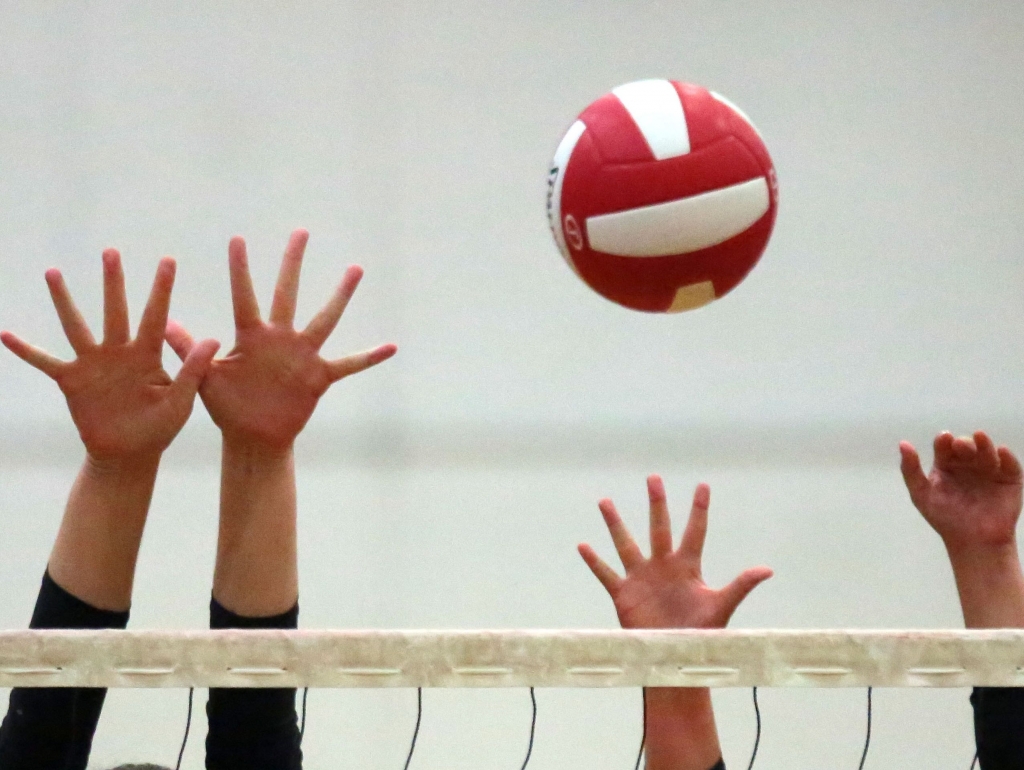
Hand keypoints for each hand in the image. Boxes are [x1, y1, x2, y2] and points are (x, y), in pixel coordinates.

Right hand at [0, 251, 218, 464]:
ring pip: (76, 325)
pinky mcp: (72, 381)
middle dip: (113, 282)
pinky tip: (6, 334)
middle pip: (115, 310)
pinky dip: (26, 350)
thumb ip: (193, 370)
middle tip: (111, 251)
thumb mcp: (181, 400)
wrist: (131, 453)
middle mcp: (119, 351)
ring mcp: (93, 364)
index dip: (162, 289)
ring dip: (65, 300)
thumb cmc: (159, 428)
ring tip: (54, 272)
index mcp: (148, 354)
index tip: (168, 260)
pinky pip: (45, 362)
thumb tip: (214, 339)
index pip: (156, 315)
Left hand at [165, 229, 396, 451]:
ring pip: (323, 319)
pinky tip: (391, 346)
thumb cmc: (228, 407)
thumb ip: (189, 350)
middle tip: (300, 232)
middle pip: (286, 293)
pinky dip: (369, 357)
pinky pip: (349, 364)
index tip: (237, 239)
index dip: (239, 269)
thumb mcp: (206, 378)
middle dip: (291, 263)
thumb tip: (168, 322)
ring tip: (354, 269)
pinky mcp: (318, 376)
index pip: (243, 295)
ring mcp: (302, 355)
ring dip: (339, 295)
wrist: (252, 436)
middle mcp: (279, 338)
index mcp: (250, 336)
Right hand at [578, 475, 771, 629]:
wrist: (676, 657)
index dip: (699, 509)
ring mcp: (642, 578)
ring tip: (605, 501)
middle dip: (657, 503)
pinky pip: (607, 574)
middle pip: (659, 528)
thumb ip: (740, 585)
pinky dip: (594, 562)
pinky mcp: (624, 595)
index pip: (695, 531)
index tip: (703, 485)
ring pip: (626, 544)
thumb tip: (767, 570)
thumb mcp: (721, 606)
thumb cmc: (702, 633)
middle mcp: (663, 566)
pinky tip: (583, 545)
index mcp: (687, 566)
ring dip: (615, 524)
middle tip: (653, 478)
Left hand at [900, 431, 1022, 553]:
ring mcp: (989, 470)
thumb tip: (903, 443)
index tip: (944, 439)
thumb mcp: (921, 494)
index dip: (943, 441)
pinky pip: (1010, 465)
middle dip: (963, 443)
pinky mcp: (1009, 480)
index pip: (944, 447)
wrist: (973, 542)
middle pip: (966, 447)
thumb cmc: (945, 518)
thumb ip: (910, 470)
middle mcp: (967, 464)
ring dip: (984, 445)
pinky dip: (1007, 457)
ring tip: (980, 438)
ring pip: (987, 452)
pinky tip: (1001, 451)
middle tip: (960, 445)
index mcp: (946, 465)